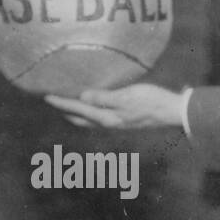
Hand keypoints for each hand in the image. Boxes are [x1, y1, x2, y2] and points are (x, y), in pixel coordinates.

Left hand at [46, 84, 185, 129]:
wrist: (172, 113)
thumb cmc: (151, 102)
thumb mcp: (127, 97)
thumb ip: (104, 98)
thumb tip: (82, 97)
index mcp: (106, 118)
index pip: (78, 109)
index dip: (62, 102)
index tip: (47, 96)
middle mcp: (108, 123)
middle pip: (79, 118)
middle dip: (65, 110)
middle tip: (52, 101)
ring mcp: (116, 123)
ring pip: (88, 120)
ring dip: (76, 113)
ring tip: (66, 105)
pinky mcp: (123, 120)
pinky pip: (98, 117)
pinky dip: (88, 112)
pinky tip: (91, 106)